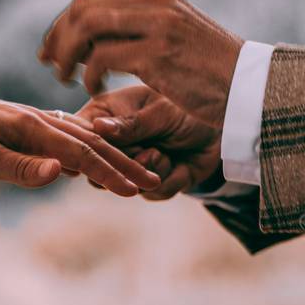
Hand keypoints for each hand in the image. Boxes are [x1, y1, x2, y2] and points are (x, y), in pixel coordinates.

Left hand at [0, 85, 160, 195]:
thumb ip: (17, 166)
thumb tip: (61, 173)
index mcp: (27, 125)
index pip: (80, 152)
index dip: (110, 173)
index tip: (138, 191)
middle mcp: (34, 118)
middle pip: (89, 142)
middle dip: (122, 164)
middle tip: (153, 183)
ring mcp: (29, 120)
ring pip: (80, 137)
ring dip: (109, 156)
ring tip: (132, 172)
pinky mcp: (21, 125)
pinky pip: (64, 135)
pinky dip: (88, 147)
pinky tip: (95, 154)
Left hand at [39, 0, 242, 127]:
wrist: (250, 85)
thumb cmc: (208, 68)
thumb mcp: (171, 34)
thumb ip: (133, 28)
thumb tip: (84, 39)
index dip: (62, 25)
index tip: (50, 50)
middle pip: (82, 9)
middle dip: (57, 38)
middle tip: (48, 65)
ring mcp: (156, 24)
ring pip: (86, 27)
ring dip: (66, 55)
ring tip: (64, 79)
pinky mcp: (157, 53)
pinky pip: (102, 57)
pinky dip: (89, 75)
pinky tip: (94, 90)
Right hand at [76, 85, 221, 199]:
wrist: (223, 131)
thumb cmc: (186, 109)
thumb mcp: (159, 111)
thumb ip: (130, 123)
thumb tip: (98, 128)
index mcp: (105, 114)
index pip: (81, 136)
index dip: (94, 149)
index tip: (116, 148)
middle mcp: (113, 142)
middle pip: (97, 168)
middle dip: (128, 163)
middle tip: (150, 150)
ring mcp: (129, 165)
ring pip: (123, 186)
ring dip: (150, 171)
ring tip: (164, 153)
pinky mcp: (149, 185)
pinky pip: (149, 195)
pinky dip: (168, 181)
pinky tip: (178, 165)